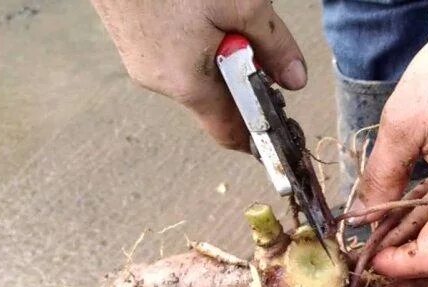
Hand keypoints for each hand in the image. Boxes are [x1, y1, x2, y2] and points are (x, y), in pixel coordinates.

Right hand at [90, 0, 305, 149]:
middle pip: (216, 99)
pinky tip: (197, 9)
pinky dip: (196, 41)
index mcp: (187, 84)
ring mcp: (141, 61)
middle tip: (254, 39)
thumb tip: (295, 80)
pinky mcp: (132, 40)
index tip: (282, 125)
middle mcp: (160, 81)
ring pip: (196, 73)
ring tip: (220, 13)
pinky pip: (175, 54)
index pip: (230, 133)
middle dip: (242, 76)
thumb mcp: (241, 5)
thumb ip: (273, 46)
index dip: (259, 133)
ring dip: (218, 53)